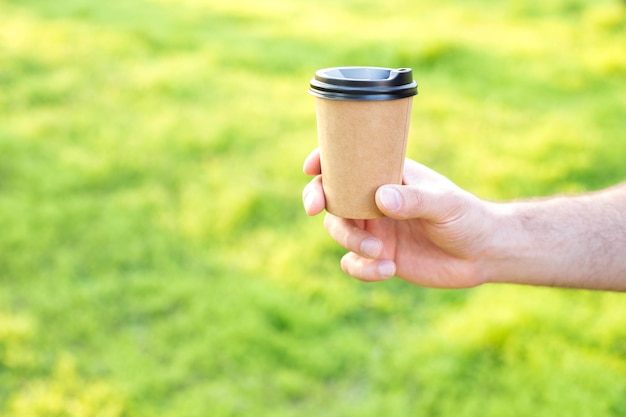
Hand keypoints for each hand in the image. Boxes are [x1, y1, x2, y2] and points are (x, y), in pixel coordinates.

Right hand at [302, 148, 497, 287]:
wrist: (483, 254)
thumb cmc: (467, 218)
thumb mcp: (445, 203)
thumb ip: (415, 200)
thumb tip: (380, 198)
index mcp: (388, 176)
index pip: (349, 163)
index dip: (323, 161)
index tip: (310, 168)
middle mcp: (375, 201)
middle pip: (333, 197)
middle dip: (318, 200)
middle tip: (315, 209)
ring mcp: (375, 230)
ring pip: (339, 230)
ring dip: (351, 241)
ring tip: (379, 252)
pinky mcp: (379, 258)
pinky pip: (353, 263)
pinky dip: (362, 269)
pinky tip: (388, 270)